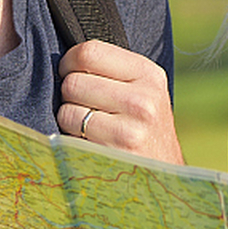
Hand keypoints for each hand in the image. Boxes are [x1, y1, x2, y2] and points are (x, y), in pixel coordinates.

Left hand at [58, 39, 184, 163]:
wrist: (163, 177)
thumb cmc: (142, 130)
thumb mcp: (142, 92)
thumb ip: (111, 71)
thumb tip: (64, 59)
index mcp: (149, 74)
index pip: (89, 51)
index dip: (70, 63)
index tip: (73, 74)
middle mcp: (144, 99)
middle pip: (73, 81)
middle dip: (70, 95)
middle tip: (86, 108)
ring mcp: (131, 128)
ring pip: (67, 109)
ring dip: (69, 120)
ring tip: (90, 129)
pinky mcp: (114, 153)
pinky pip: (70, 136)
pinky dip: (71, 140)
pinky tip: (90, 145)